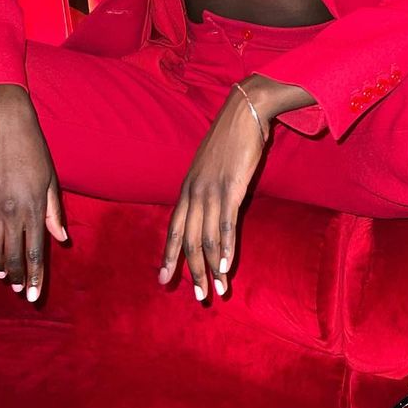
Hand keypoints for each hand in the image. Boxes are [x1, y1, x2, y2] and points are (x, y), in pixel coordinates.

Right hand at [0, 84, 67, 302]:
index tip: (34, 295)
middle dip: (17, 277)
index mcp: (33, 207)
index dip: (35, 276)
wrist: (7, 126)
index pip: (33, 251)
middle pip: (12, 255)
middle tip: (20, 291)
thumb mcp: (51, 180)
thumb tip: (61, 239)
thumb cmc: (35, 151)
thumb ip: (54, 212)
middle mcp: (11, 211)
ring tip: (5, 278)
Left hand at [160, 82, 268, 301]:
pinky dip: (226, 249)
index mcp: (187, 188)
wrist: (244, 111)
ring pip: (206, 238)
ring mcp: (211, 191)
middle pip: (188, 240)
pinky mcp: (231, 189)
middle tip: (197, 296)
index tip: (164, 280)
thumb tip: (210, 209)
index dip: (169, 255)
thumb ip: (208, 189)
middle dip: (191, 270)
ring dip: (211, 268)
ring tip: (217, 290)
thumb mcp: (211, 166)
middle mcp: (194, 192)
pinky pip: (225, 225)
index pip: (174, 229)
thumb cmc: (230, 138)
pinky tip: (227, 267)